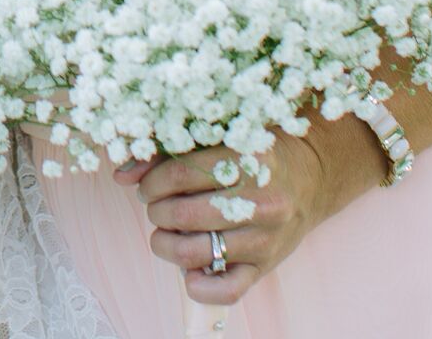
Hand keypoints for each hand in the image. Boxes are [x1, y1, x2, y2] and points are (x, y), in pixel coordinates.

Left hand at [120, 117, 385, 306]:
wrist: (309, 179)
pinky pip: (228, 290)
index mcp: (245, 161)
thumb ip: (165, 153)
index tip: (148, 186)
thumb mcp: (214, 141)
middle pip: (184, 214)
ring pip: (196, 252)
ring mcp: (266, 238)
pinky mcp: (267, 267)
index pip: (180, 174)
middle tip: (157, 207)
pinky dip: (199, 287)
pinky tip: (188, 273)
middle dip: (157, 211)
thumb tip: (122, 175)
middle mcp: (261, 201)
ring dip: (166, 244)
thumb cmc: (250, 156)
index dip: (152, 182)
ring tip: (166, 233)